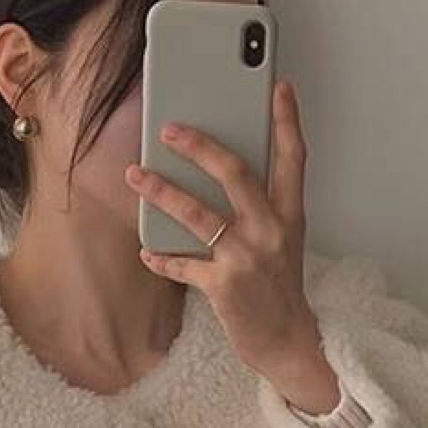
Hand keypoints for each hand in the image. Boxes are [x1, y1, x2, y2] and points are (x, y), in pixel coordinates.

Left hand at [126, 79, 340, 411]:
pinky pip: (182, 264)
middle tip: (168, 128)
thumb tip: (217, 171)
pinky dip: (160, 256)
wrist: (287, 341)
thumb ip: (261, 207)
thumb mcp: (281, 240)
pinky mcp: (224, 285)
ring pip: (198, 213)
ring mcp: (246, 257)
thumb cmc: (278, 287)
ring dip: (161, 190)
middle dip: (199, 145)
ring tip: (134, 174)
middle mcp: (270, 229)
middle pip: (235, 172)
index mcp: (289, 214)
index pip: (293, 157)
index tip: (279, 85)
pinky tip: (146, 249)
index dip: (287, 120)